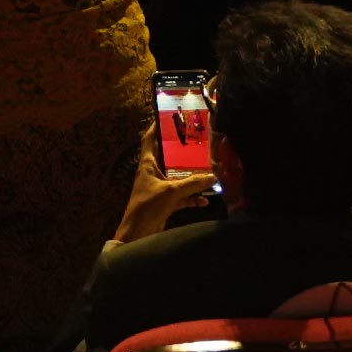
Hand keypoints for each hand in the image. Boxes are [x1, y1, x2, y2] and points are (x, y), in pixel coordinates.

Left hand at [113, 124, 216, 244]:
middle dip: (180, 151)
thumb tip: (213, 176)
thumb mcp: (171, 192)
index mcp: (148, 164)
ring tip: (206, 170)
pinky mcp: (164, 203)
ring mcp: (158, 188)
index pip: (149, 139)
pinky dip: (191, 197)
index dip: (157, 126)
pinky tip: (205, 200)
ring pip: (176, 178)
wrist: (137, 235)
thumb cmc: (148, 207)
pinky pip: (180, 196)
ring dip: (189, 177)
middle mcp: (152, 173)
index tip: (169, 116)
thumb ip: (192, 184)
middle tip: (196, 141)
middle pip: (167, 157)